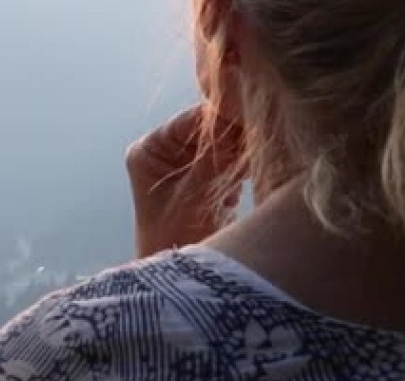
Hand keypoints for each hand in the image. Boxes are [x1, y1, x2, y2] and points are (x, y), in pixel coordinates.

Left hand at [125, 105, 244, 257]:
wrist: (177, 288)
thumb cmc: (173, 240)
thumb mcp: (194, 193)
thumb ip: (216, 154)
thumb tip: (238, 118)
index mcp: (149, 150)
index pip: (190, 120)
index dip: (221, 118)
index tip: (250, 119)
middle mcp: (163, 153)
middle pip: (206, 131)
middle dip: (231, 139)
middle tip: (255, 144)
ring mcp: (183, 167)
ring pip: (219, 147)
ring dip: (236, 157)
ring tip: (243, 173)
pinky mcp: (202, 182)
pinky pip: (225, 164)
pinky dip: (237, 172)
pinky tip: (238, 187)